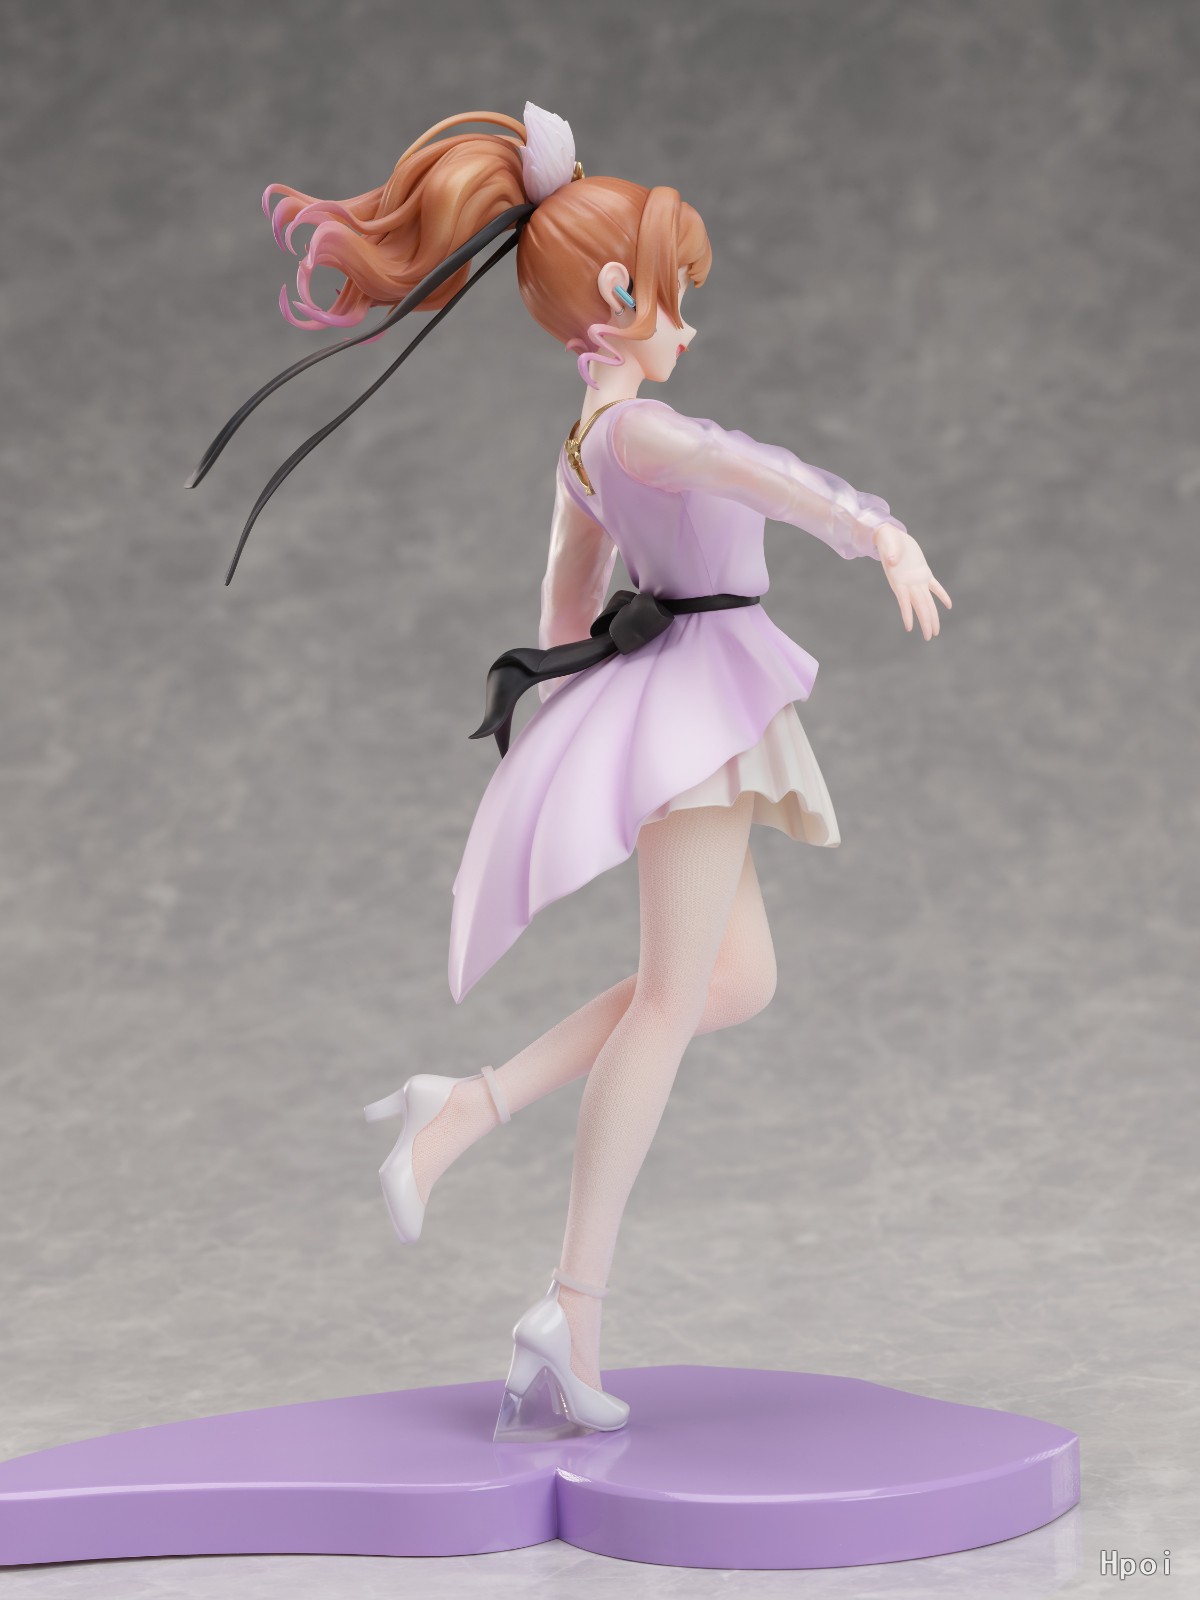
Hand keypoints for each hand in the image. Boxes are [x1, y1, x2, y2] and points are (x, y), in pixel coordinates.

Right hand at [873, 522, 951, 640]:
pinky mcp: (924, 572)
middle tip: (930, 637)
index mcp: (899, 580)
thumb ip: (890, 553)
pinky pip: (934, 587)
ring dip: (932, 616)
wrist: (890, 536)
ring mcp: (917, 579)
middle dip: (925, 622)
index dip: (907, 614)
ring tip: (936, 631)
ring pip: (927, 601)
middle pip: (919, 606)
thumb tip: (892, 560)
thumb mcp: (887, 544)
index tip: (910, 628)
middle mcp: (908, 583)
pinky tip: (949, 606)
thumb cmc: (887, 540)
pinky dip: (942, 596)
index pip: (904, 601)